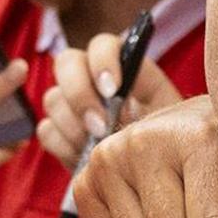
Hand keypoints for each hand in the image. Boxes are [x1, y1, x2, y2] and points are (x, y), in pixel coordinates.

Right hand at [36, 31, 186, 168]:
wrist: (155, 173)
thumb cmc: (169, 140)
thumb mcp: (171, 119)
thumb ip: (151, 105)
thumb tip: (126, 106)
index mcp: (123, 65)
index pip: (102, 44)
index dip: (102, 62)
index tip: (113, 90)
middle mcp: (92, 76)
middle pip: (66, 62)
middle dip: (79, 95)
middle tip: (99, 127)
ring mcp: (71, 102)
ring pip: (53, 98)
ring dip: (73, 126)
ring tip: (97, 149)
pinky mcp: (58, 131)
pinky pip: (46, 130)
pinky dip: (64, 146)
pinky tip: (85, 158)